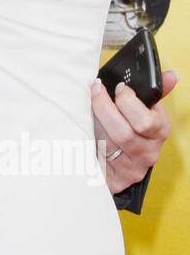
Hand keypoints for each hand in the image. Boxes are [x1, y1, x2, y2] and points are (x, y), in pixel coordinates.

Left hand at [91, 69, 177, 195]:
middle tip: (96, 92)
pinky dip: (86, 144)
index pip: (147, 120)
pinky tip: (83, 133)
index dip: (129, 102)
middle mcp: (149, 152)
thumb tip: (172, 75)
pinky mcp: (115, 180)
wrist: (117, 162)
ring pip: (107, 145)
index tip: (117, 88)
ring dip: (93, 124)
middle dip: (105, 110)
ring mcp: (132, 168)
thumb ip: (153, 91)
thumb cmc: (126, 128)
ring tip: (87, 111)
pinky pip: (96, 160)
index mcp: (159, 130)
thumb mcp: (141, 108)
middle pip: (124, 133)